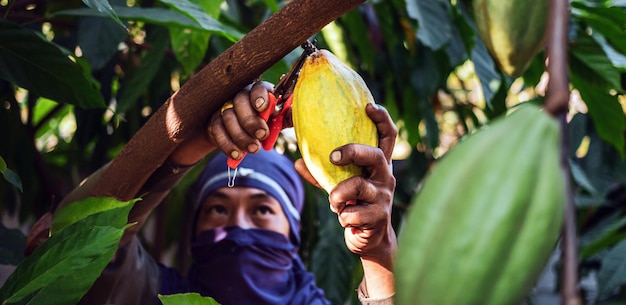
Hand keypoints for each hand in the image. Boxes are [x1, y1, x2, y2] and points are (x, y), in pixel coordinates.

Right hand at [170, 81, 279, 165]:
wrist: (244, 132)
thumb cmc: (266, 121)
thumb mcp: (278, 118)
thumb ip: (286, 116)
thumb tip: (296, 115)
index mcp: (259, 90)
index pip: (257, 88)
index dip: (259, 96)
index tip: (262, 107)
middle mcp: (240, 95)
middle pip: (240, 101)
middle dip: (251, 120)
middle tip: (262, 135)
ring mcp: (225, 107)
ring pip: (228, 118)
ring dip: (241, 136)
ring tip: (253, 149)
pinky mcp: (214, 122)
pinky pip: (217, 131)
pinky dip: (227, 144)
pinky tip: (237, 154)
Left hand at [295, 103, 397, 297]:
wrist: (369, 239)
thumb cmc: (354, 204)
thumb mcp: (340, 185)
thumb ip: (321, 173)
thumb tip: (296, 161)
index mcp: (378, 166)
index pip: (387, 137)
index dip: (381, 119)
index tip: (368, 106)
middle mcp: (385, 177)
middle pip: (376, 156)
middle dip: (353, 152)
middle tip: (333, 156)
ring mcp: (384, 197)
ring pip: (358, 187)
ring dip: (337, 195)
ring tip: (334, 203)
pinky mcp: (379, 216)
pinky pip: (352, 213)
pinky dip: (343, 217)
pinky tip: (346, 220)